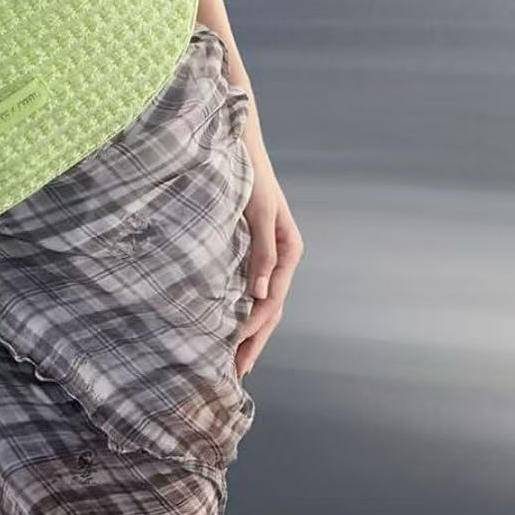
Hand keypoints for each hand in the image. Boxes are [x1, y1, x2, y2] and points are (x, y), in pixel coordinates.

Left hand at [234, 141, 303, 378]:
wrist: (236, 143)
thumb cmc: (250, 174)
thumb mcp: (260, 212)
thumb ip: (262, 251)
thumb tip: (259, 295)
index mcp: (289, 250)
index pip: (273, 300)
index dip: (255, 327)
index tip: (235, 348)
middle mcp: (280, 256)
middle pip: (269, 307)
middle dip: (254, 340)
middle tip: (235, 372)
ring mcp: (265, 253)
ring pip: (259, 301)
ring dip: (248, 329)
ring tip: (232, 359)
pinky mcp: (248, 247)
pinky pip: (247, 285)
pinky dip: (239, 308)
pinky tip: (225, 321)